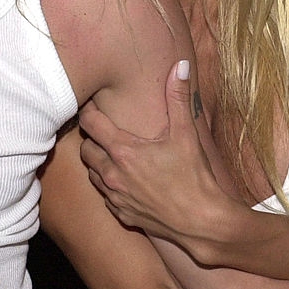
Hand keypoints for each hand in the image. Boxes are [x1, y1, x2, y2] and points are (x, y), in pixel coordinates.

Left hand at [79, 60, 239, 251]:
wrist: (202, 222)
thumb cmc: (195, 177)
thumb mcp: (186, 134)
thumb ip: (178, 98)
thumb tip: (179, 65)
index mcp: (124, 151)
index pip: (90, 123)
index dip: (89, 111)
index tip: (95, 104)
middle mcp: (113, 174)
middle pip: (85, 149)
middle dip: (92, 138)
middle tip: (106, 129)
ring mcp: (116, 196)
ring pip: (92, 173)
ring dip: (98, 162)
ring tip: (114, 153)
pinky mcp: (122, 214)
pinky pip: (104, 196)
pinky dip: (109, 185)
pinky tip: (125, 179)